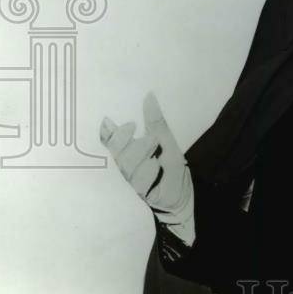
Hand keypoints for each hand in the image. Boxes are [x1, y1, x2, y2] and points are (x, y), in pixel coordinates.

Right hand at [99, 91, 194, 245]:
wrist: (184, 197)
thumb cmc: (173, 168)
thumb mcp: (168, 141)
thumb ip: (156, 123)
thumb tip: (149, 96)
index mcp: (130, 152)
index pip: (111, 141)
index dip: (108, 133)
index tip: (112, 121)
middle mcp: (129, 167)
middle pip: (118, 153)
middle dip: (125, 141)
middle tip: (136, 128)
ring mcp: (135, 182)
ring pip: (128, 168)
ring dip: (139, 154)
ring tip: (153, 144)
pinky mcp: (144, 194)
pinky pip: (141, 183)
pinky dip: (147, 173)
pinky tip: (155, 165)